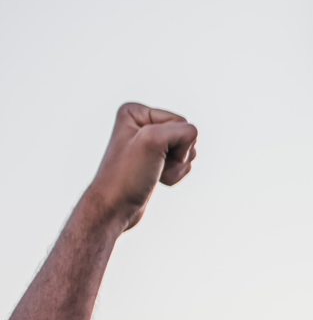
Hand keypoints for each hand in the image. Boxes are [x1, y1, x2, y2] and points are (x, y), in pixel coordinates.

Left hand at [88, 103, 197, 231]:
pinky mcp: (155, 160)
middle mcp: (141, 124)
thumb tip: (192, 142)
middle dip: (178, 155)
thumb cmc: (127, 176)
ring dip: (178, 167)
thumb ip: (182, 131)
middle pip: (185, 135)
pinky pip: (183, 162)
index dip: (176, 142)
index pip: (180, 121)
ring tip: (156, 174)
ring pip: (187, 150)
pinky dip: (176, 174)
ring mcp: (149, 143)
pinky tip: (158, 179)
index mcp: (135, 112)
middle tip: (155, 166)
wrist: (114, 207)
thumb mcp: (153, 141)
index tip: (152, 156)